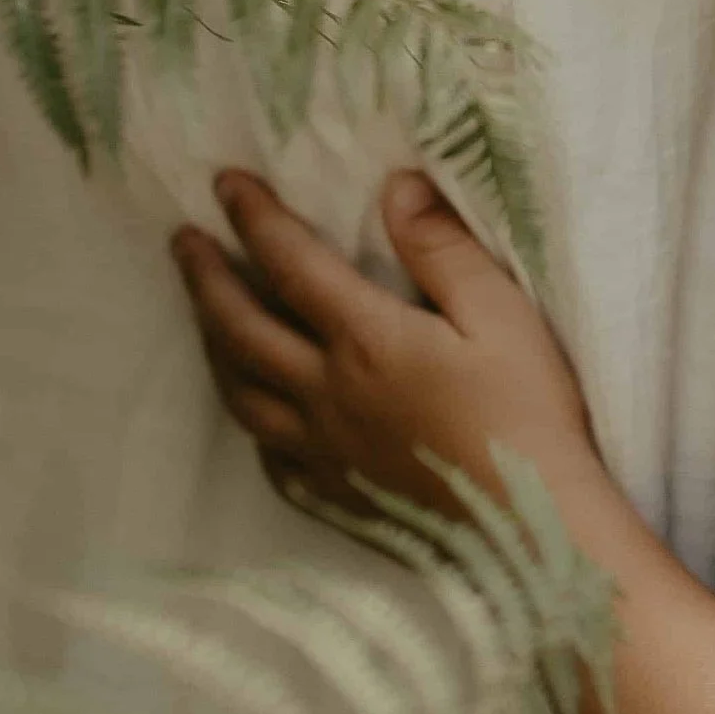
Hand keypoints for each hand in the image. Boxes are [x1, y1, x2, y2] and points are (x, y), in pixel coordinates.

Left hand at [175, 169, 592, 518]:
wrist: (532, 530)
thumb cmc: (526, 415)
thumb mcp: (501, 314)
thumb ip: (444, 249)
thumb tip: (397, 187)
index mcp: (365, 341)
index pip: (291, 265)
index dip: (254, 219)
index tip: (224, 183)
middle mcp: (327, 394)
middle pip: (240, 329)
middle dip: (205, 279)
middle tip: (183, 241)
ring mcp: (324, 451)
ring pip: (240, 394)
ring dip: (212, 345)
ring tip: (204, 315)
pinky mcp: (336, 496)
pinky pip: (269, 457)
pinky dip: (251, 423)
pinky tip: (258, 413)